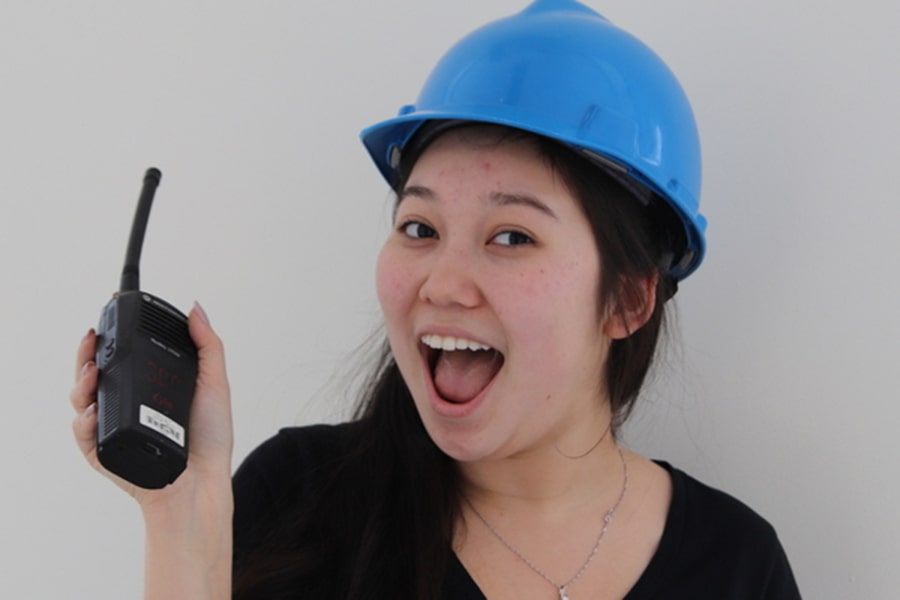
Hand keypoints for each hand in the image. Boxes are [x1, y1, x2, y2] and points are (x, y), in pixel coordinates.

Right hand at [70, 301, 233, 507]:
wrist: (204, 481)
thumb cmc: (210, 438)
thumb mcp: (214, 382)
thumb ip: (207, 345)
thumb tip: (197, 309)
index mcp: (149, 386)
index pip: (121, 355)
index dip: (110, 336)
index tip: (110, 313)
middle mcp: (127, 404)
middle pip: (93, 372)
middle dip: (86, 353)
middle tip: (91, 339)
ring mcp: (113, 427)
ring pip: (81, 398)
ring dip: (80, 381)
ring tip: (92, 372)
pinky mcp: (105, 451)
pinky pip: (84, 433)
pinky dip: (83, 420)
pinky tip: (91, 410)